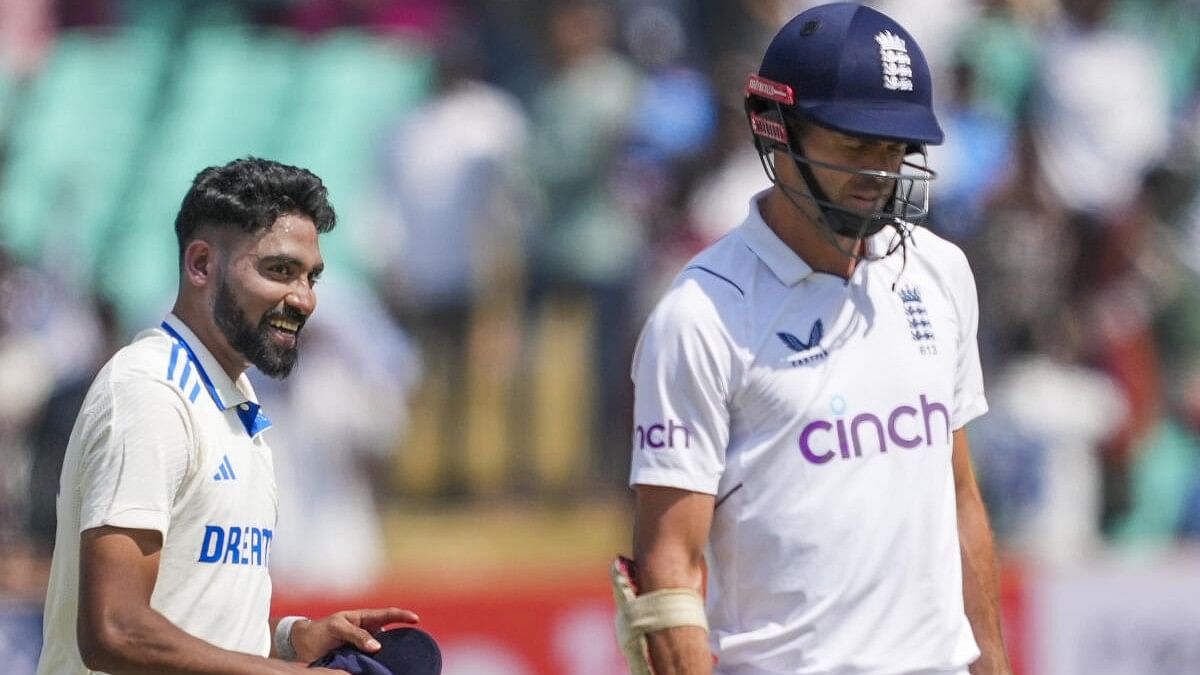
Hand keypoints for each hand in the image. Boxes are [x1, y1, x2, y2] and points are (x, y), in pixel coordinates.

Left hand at [289, 608, 419, 663]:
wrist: (303, 646)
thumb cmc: (322, 630)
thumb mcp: (337, 627)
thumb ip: (357, 635)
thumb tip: (377, 647)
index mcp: (365, 619)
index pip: (388, 615)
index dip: (403, 616)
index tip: (416, 620)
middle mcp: (368, 633)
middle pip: (391, 636)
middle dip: (403, 640)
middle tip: (414, 646)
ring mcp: (364, 648)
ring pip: (383, 652)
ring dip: (390, 657)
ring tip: (402, 662)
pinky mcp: (358, 661)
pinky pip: (372, 664)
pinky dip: (379, 667)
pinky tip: (385, 671)